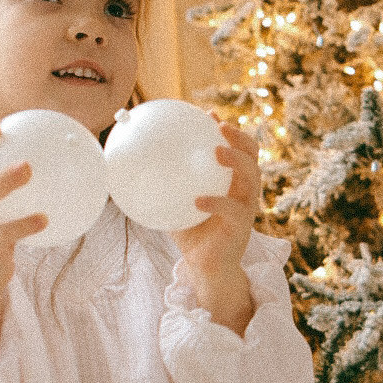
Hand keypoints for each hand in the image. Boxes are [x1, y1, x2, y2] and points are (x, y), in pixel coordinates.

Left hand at [171, 120, 259, 334]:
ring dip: (236, 161)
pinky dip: (216, 202)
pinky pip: (233, 210)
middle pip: (253, 157)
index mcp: (232, 183)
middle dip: (240, 138)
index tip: (210, 115)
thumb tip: (130, 167)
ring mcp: (247, 209)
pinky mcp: (243, 228)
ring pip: (253, 178)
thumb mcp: (175, 204)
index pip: (239, 150)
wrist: (205, 268)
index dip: (229, 131)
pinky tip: (198, 199)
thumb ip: (164, 186)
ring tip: (217, 151)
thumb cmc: (191, 234)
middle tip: (220, 127)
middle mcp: (245, 192)